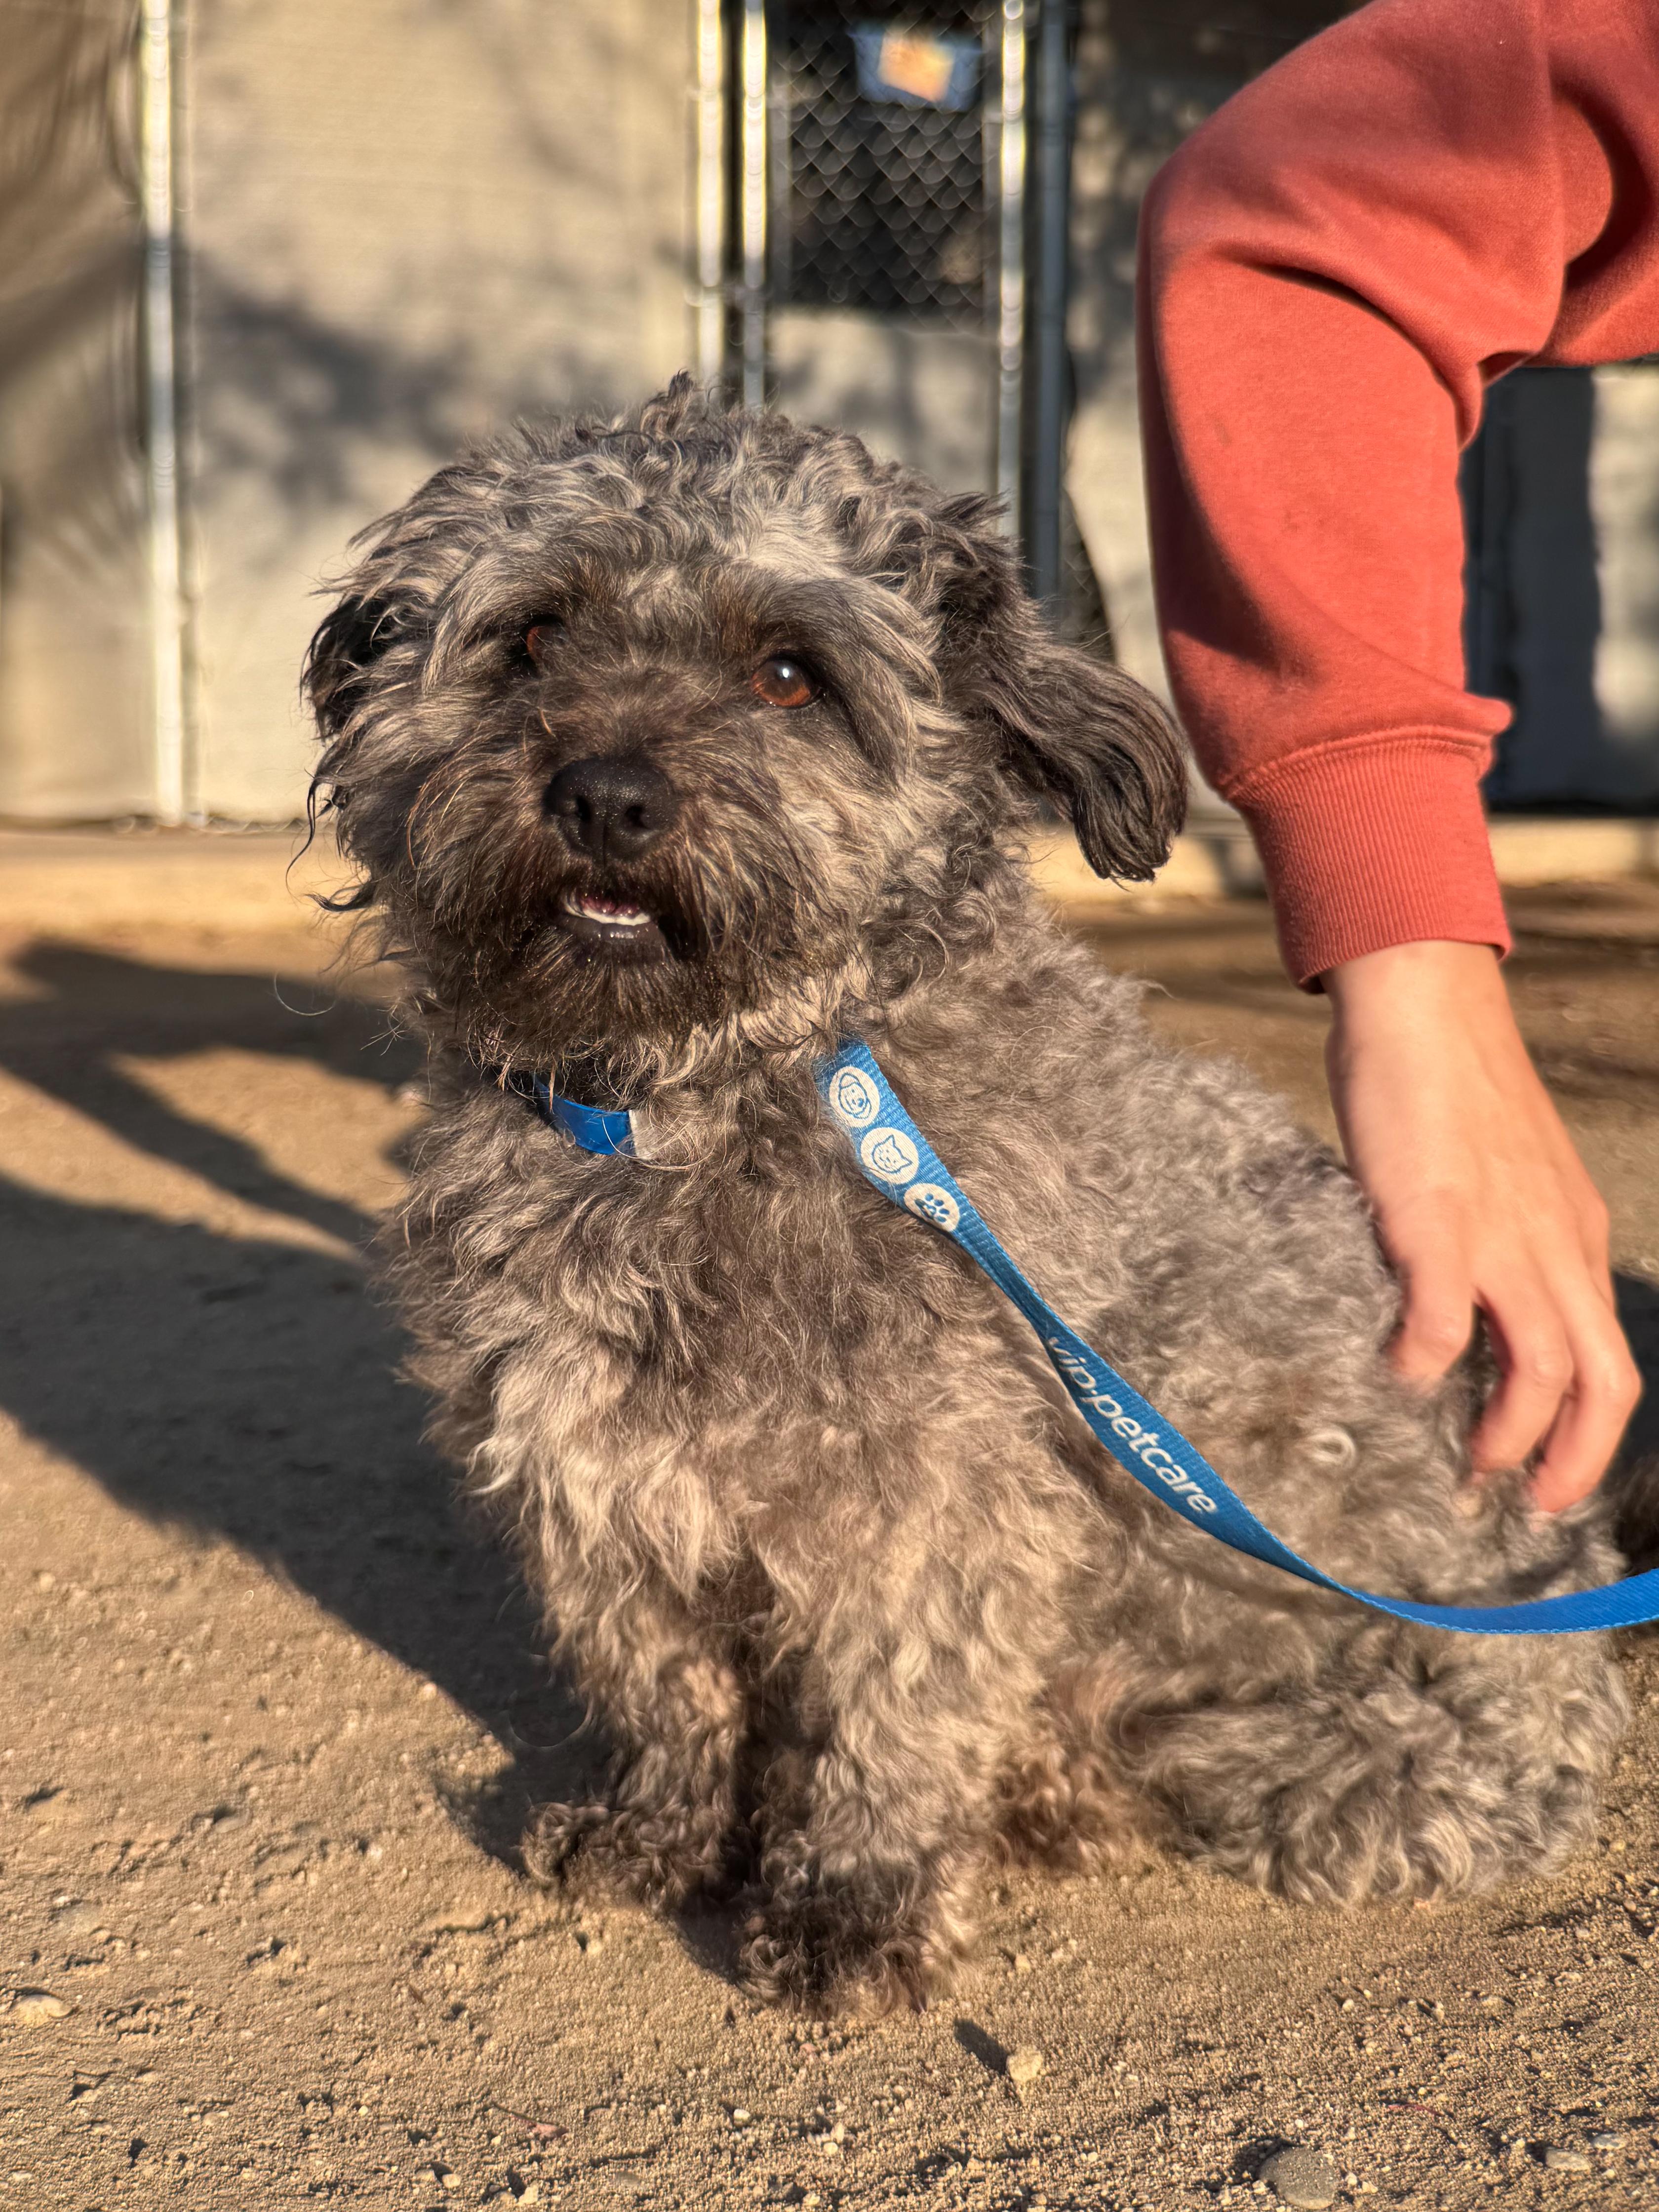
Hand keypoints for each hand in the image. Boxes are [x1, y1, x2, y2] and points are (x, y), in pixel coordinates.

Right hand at [1322, 940, 1640, 1509]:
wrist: (1424, 1003)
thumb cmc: (1448, 1080)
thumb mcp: (1501, 1171)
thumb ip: (1497, 1237)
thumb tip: (1464, 1302)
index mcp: (1573, 1232)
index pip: (1608, 1352)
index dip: (1592, 1429)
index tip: (1551, 1470)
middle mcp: (1556, 1244)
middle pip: (1603, 1381)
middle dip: (1575, 1461)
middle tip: (1530, 1502)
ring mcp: (1502, 1238)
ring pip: (1543, 1372)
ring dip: (1509, 1436)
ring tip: (1471, 1469)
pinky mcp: (1437, 1225)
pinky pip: (1444, 1327)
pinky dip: (1424, 1371)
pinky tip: (1395, 1381)